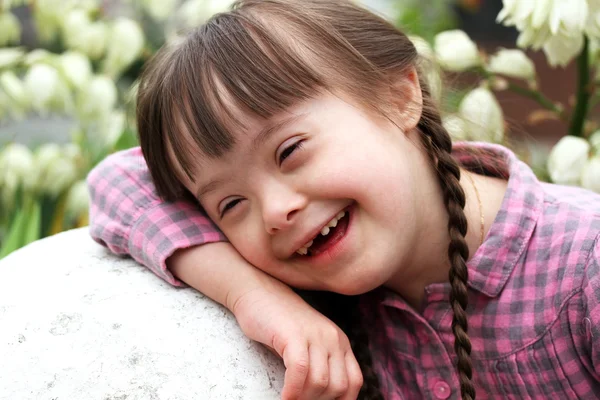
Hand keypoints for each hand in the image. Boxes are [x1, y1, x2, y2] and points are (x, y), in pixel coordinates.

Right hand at [168, 243, 361, 398]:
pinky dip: (292, 391)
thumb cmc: (278, 324)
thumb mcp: (308, 344)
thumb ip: (319, 365)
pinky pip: (300, 371)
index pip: (353, 383)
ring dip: (303, 398)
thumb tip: (319, 397)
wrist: (257, 292)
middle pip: (338, 386)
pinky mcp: (295, 335)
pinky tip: (284, 397)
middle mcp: (333, 338)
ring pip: (320, 383)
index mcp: (340, 342)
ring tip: (290, 399)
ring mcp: (315, 335)